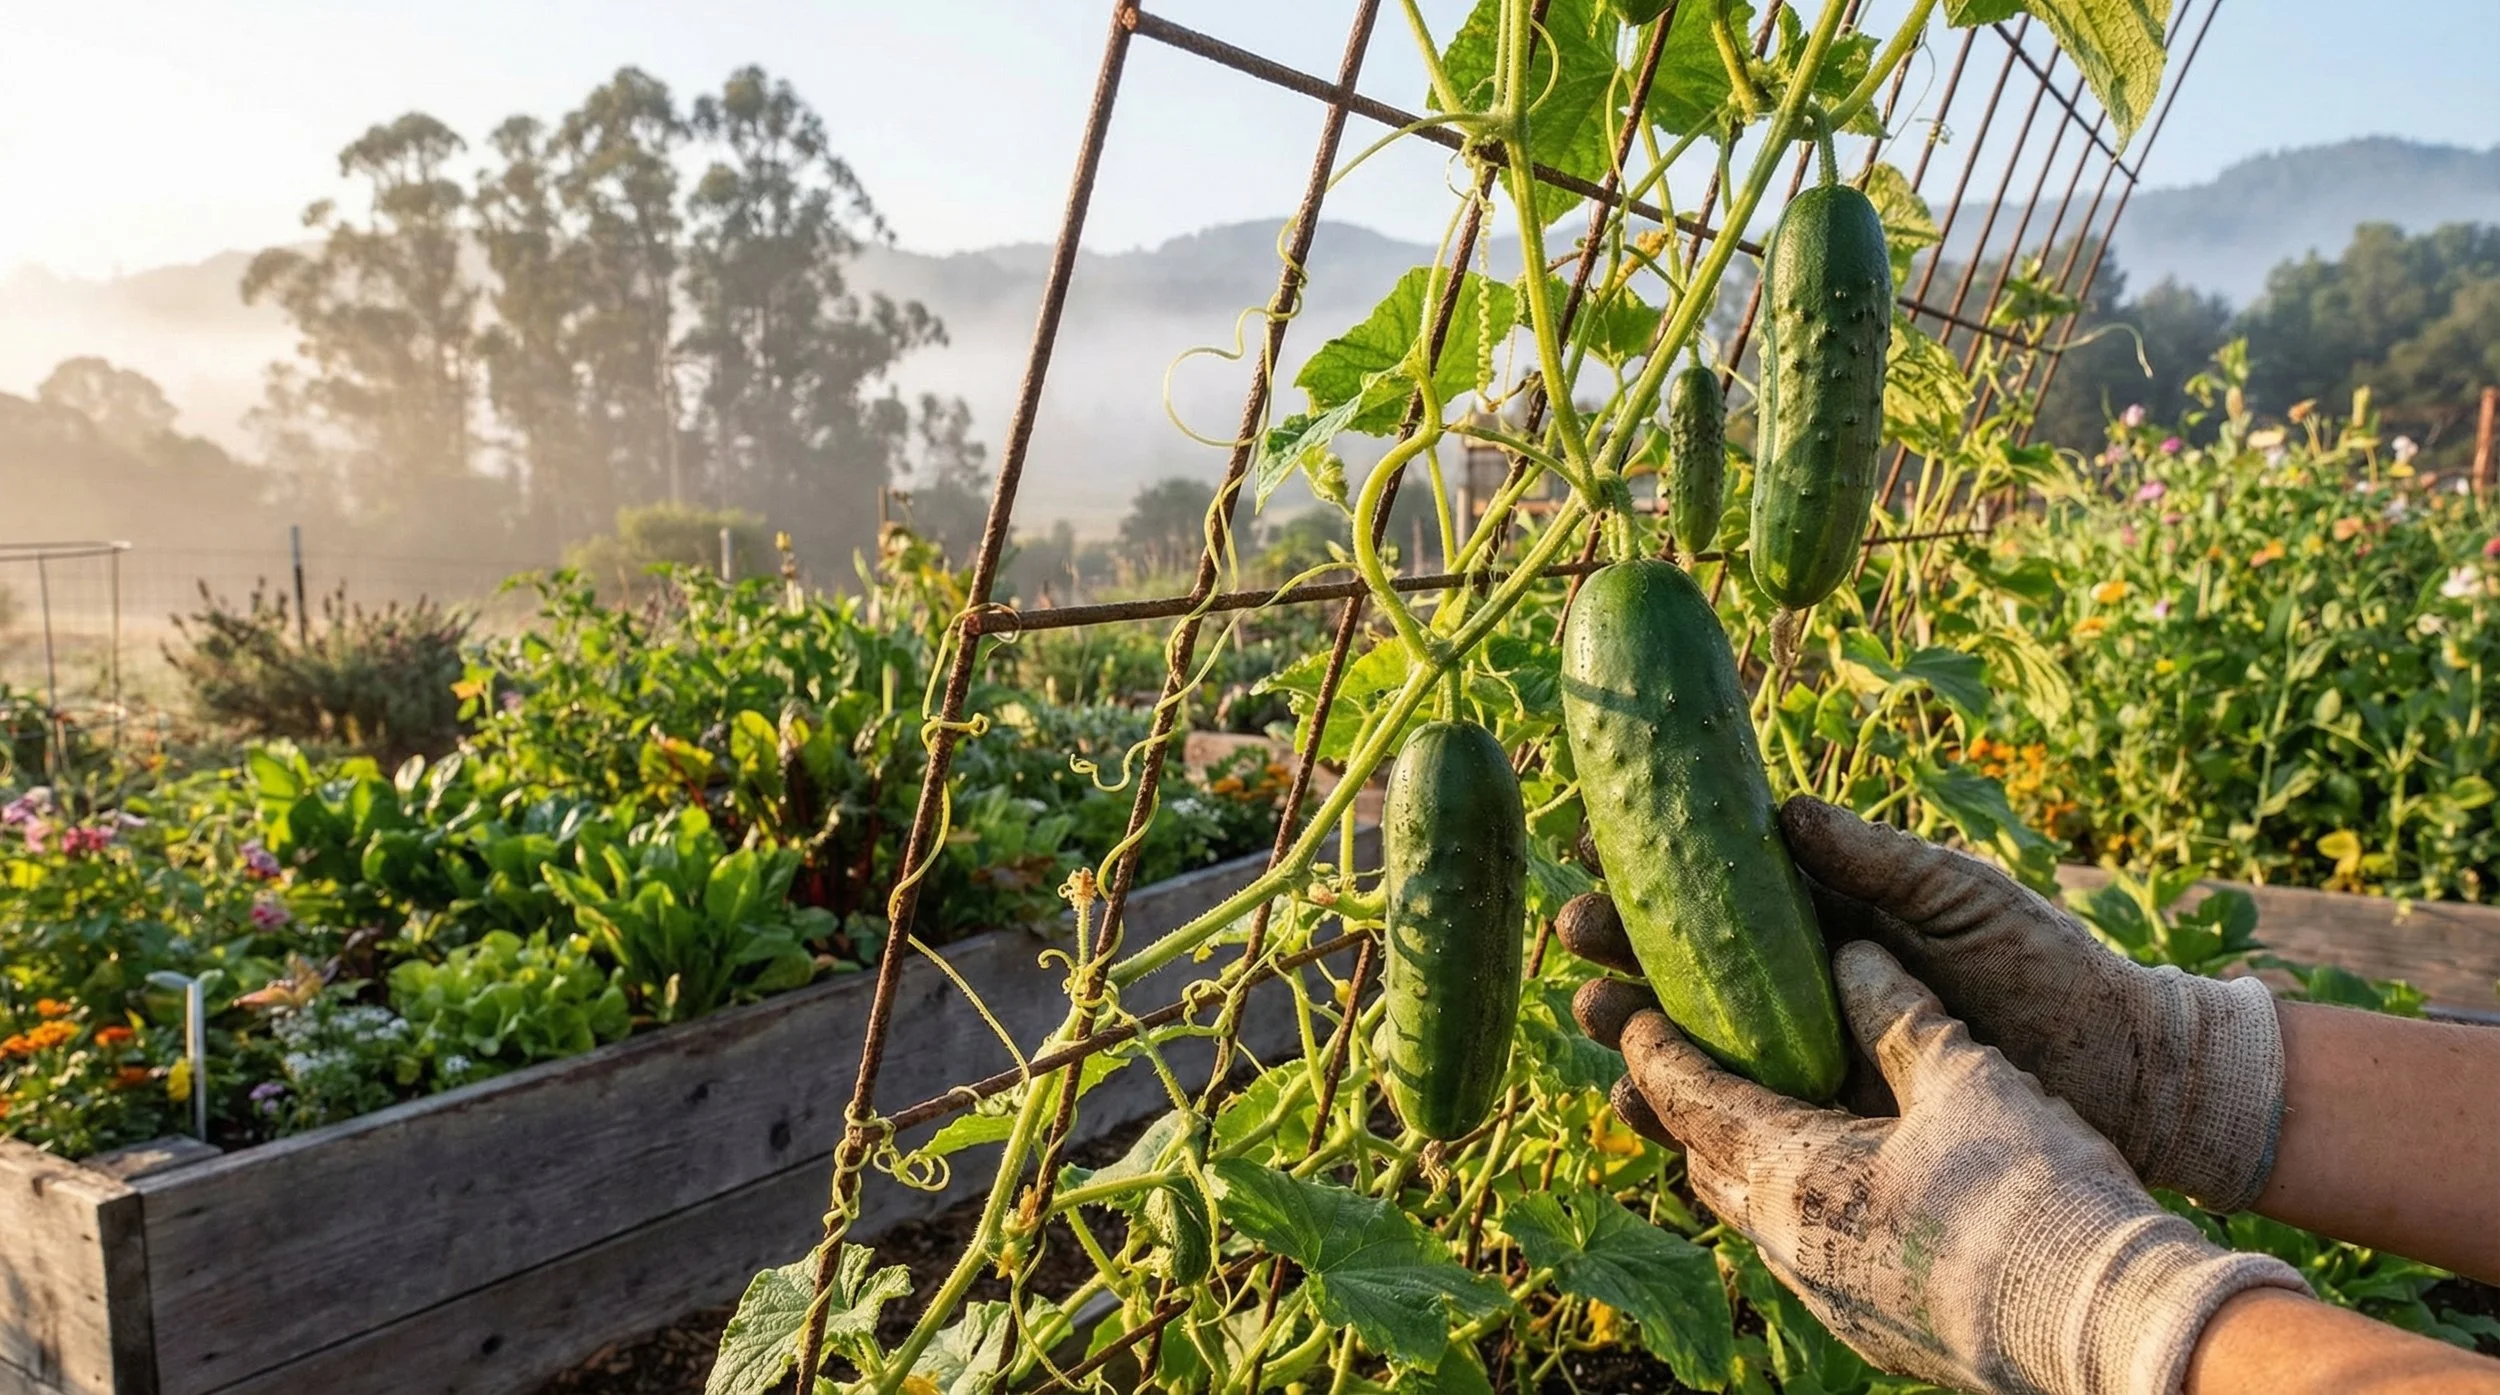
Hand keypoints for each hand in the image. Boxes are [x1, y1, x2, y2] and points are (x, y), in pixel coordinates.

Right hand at [1558, 796, 2286, 1210]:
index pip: (1718, 890)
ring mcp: (1811, 1062)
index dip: (1650, 870)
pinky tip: (1642, 1108)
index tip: (1591, 848)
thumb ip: (1877, 860)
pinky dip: (1683, 1117)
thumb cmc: (2050, 967)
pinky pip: (1739, 1125)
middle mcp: (1804, 991)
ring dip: (1637, 1035)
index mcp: (1826, 922)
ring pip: (1697, 1049)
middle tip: (1574, 939)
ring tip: (1594, 1020)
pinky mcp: (1830, 1130)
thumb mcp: (1961, 897)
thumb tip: (1786, 811)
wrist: (2123, 1074)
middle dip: (1623, 951)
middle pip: (1687, 969)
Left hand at [1576, 941, 2307, 1394]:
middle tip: (1661, 1053)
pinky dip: (1789, 1202)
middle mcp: (1789, 1244)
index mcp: (1792, 1173)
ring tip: (1731, 1116)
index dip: (1653, 1044)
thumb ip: (1894, 1010)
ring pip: (1750, 1213)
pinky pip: (1801, 1252)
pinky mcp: (1872, 1328)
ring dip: (1731, 1158)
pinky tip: (1821, 1185)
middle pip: (1703, 1160)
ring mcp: (1828, 1297)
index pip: (1688, 1097)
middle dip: (1676, 1103)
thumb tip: (1846, 953)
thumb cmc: (2034, 1193)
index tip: (1626, 1004)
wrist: (2110, 1328)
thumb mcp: (1964, 1076)